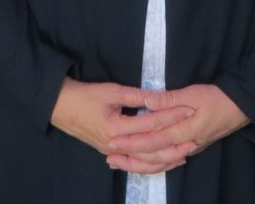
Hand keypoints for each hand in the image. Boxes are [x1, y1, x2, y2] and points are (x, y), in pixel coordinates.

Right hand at [50, 77, 192, 164]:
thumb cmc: (84, 96)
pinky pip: (133, 163)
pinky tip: (162, 162)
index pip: (152, 122)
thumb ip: (136, 95)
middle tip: (194, 137)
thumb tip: (158, 96)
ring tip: (184, 154)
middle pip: (151, 149)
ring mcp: (112, 151)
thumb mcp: (111, 91)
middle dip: (174, 143)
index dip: (171, 115)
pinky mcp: (109, 151)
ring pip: (143, 162)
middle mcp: (116, 144)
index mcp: (117, 127)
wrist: (60, 107)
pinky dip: (150, 164)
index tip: (188, 109)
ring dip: (165, 159)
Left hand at [106, 84, 249, 172]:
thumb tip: (147, 101)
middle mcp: (186, 144)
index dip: (132, 140)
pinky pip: (169, 162)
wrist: (241, 108)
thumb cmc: (218, 97)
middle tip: (109, 155)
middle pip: (154, 155)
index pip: (153, 138)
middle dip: (130, 156)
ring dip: (139, 163)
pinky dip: (154, 165)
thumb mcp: (194, 93)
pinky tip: (143, 163)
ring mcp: (189, 149)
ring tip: (119, 162)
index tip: (113, 140)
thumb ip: (169, 99)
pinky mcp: (192, 148)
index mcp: (185, 130)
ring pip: (160, 162)